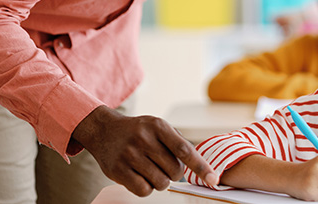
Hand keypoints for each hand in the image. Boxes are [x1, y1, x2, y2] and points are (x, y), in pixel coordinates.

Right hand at [73, 106, 217, 196]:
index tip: (213, 179)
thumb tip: (199, 165)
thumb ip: (177, 142)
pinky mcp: (118, 170)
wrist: (104, 130)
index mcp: (158, 126)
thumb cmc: (137, 131)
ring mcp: (129, 155)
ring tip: (151, 170)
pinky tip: (140, 176)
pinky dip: (147, 188)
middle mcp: (143, 139)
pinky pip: (144, 191)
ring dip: (160, 181)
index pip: (185, 150)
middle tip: (163, 165)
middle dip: (174, 174)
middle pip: (174, 171)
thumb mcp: (157, 126)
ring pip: (161, 183)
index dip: (201, 167)